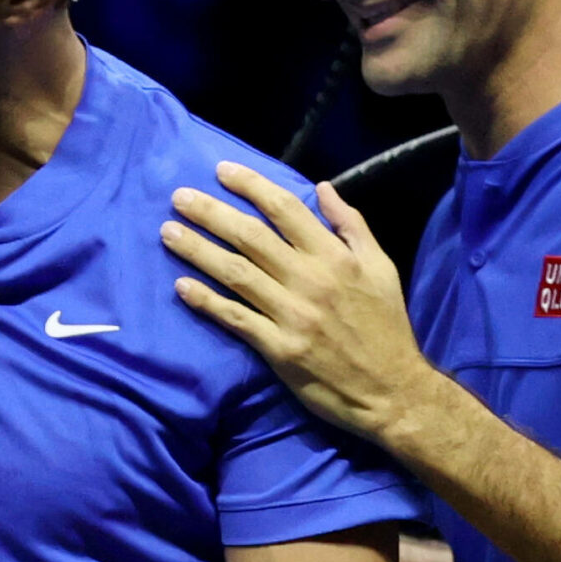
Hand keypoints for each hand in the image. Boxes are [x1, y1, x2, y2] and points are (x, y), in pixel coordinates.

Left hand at [162, 163, 436, 442]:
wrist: (392, 391)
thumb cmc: (385, 327)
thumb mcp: (382, 268)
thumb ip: (352, 226)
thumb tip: (323, 187)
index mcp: (335, 256)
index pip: (284, 209)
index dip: (250, 185)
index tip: (220, 171)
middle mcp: (310, 279)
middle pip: (250, 236)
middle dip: (210, 212)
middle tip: (177, 196)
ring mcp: (292, 315)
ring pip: (236, 273)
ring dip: (198, 250)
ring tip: (168, 232)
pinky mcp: (279, 348)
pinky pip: (235, 318)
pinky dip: (206, 301)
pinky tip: (181, 286)